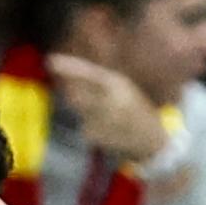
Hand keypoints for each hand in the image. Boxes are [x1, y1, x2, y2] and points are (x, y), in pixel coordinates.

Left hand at [46, 54, 170, 164]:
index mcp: (119, 84)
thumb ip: (100, 86)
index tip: (50, 61)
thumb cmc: (139, 113)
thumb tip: (70, 85)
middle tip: (94, 105)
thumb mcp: (125, 91)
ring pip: (80, 114)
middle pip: (77, 95)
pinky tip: (109, 134)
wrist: (156, 143)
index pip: (88, 73)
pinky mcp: (101, 137)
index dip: (69, 67)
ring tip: (108, 122)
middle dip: (77, 98)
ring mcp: (105, 120)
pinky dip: (92, 131)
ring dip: (87, 117)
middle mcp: (111, 100)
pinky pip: (85, 130)